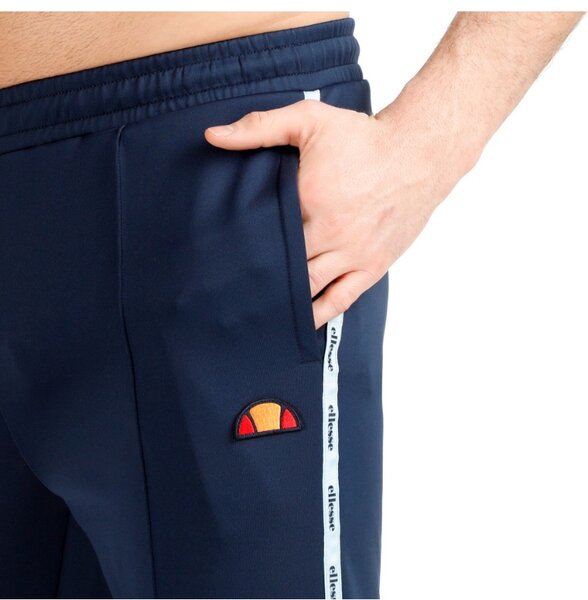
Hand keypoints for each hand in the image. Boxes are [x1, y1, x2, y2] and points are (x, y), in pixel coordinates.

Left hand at [204, 95, 474, 328]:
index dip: (241, 245)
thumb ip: (259, 127)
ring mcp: (353, 253)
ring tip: (258, 311)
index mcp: (309, 201)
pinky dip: (320, 313)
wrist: (419, 153)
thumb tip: (213, 136)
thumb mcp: (309, 120)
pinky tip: (302, 322)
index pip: (264, 233)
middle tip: (231, 289)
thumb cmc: (364, 138)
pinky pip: (341, 299)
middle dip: (258, 277)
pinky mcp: (372, 265)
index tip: (219, 255)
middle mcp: (330, 233)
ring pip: (308, 288)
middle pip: (283, 266)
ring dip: (284, 299)